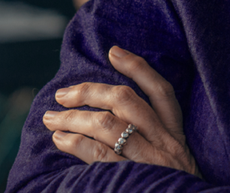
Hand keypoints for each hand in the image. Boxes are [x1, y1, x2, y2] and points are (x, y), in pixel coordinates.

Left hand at [43, 46, 200, 176]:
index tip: (113, 51)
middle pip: (127, 102)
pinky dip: (76, 143)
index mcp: (177, 136)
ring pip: (108, 125)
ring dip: (74, 117)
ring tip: (52, 118)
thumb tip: (113, 114)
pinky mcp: (133, 180)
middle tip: (62, 94)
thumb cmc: (173, 188)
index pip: (161, 91)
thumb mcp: (175, 163)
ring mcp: (150, 162)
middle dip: (90, 92)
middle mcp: (166, 144)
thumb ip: (155, 139)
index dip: (138, 68)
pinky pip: (100, 155)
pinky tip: (60, 139)